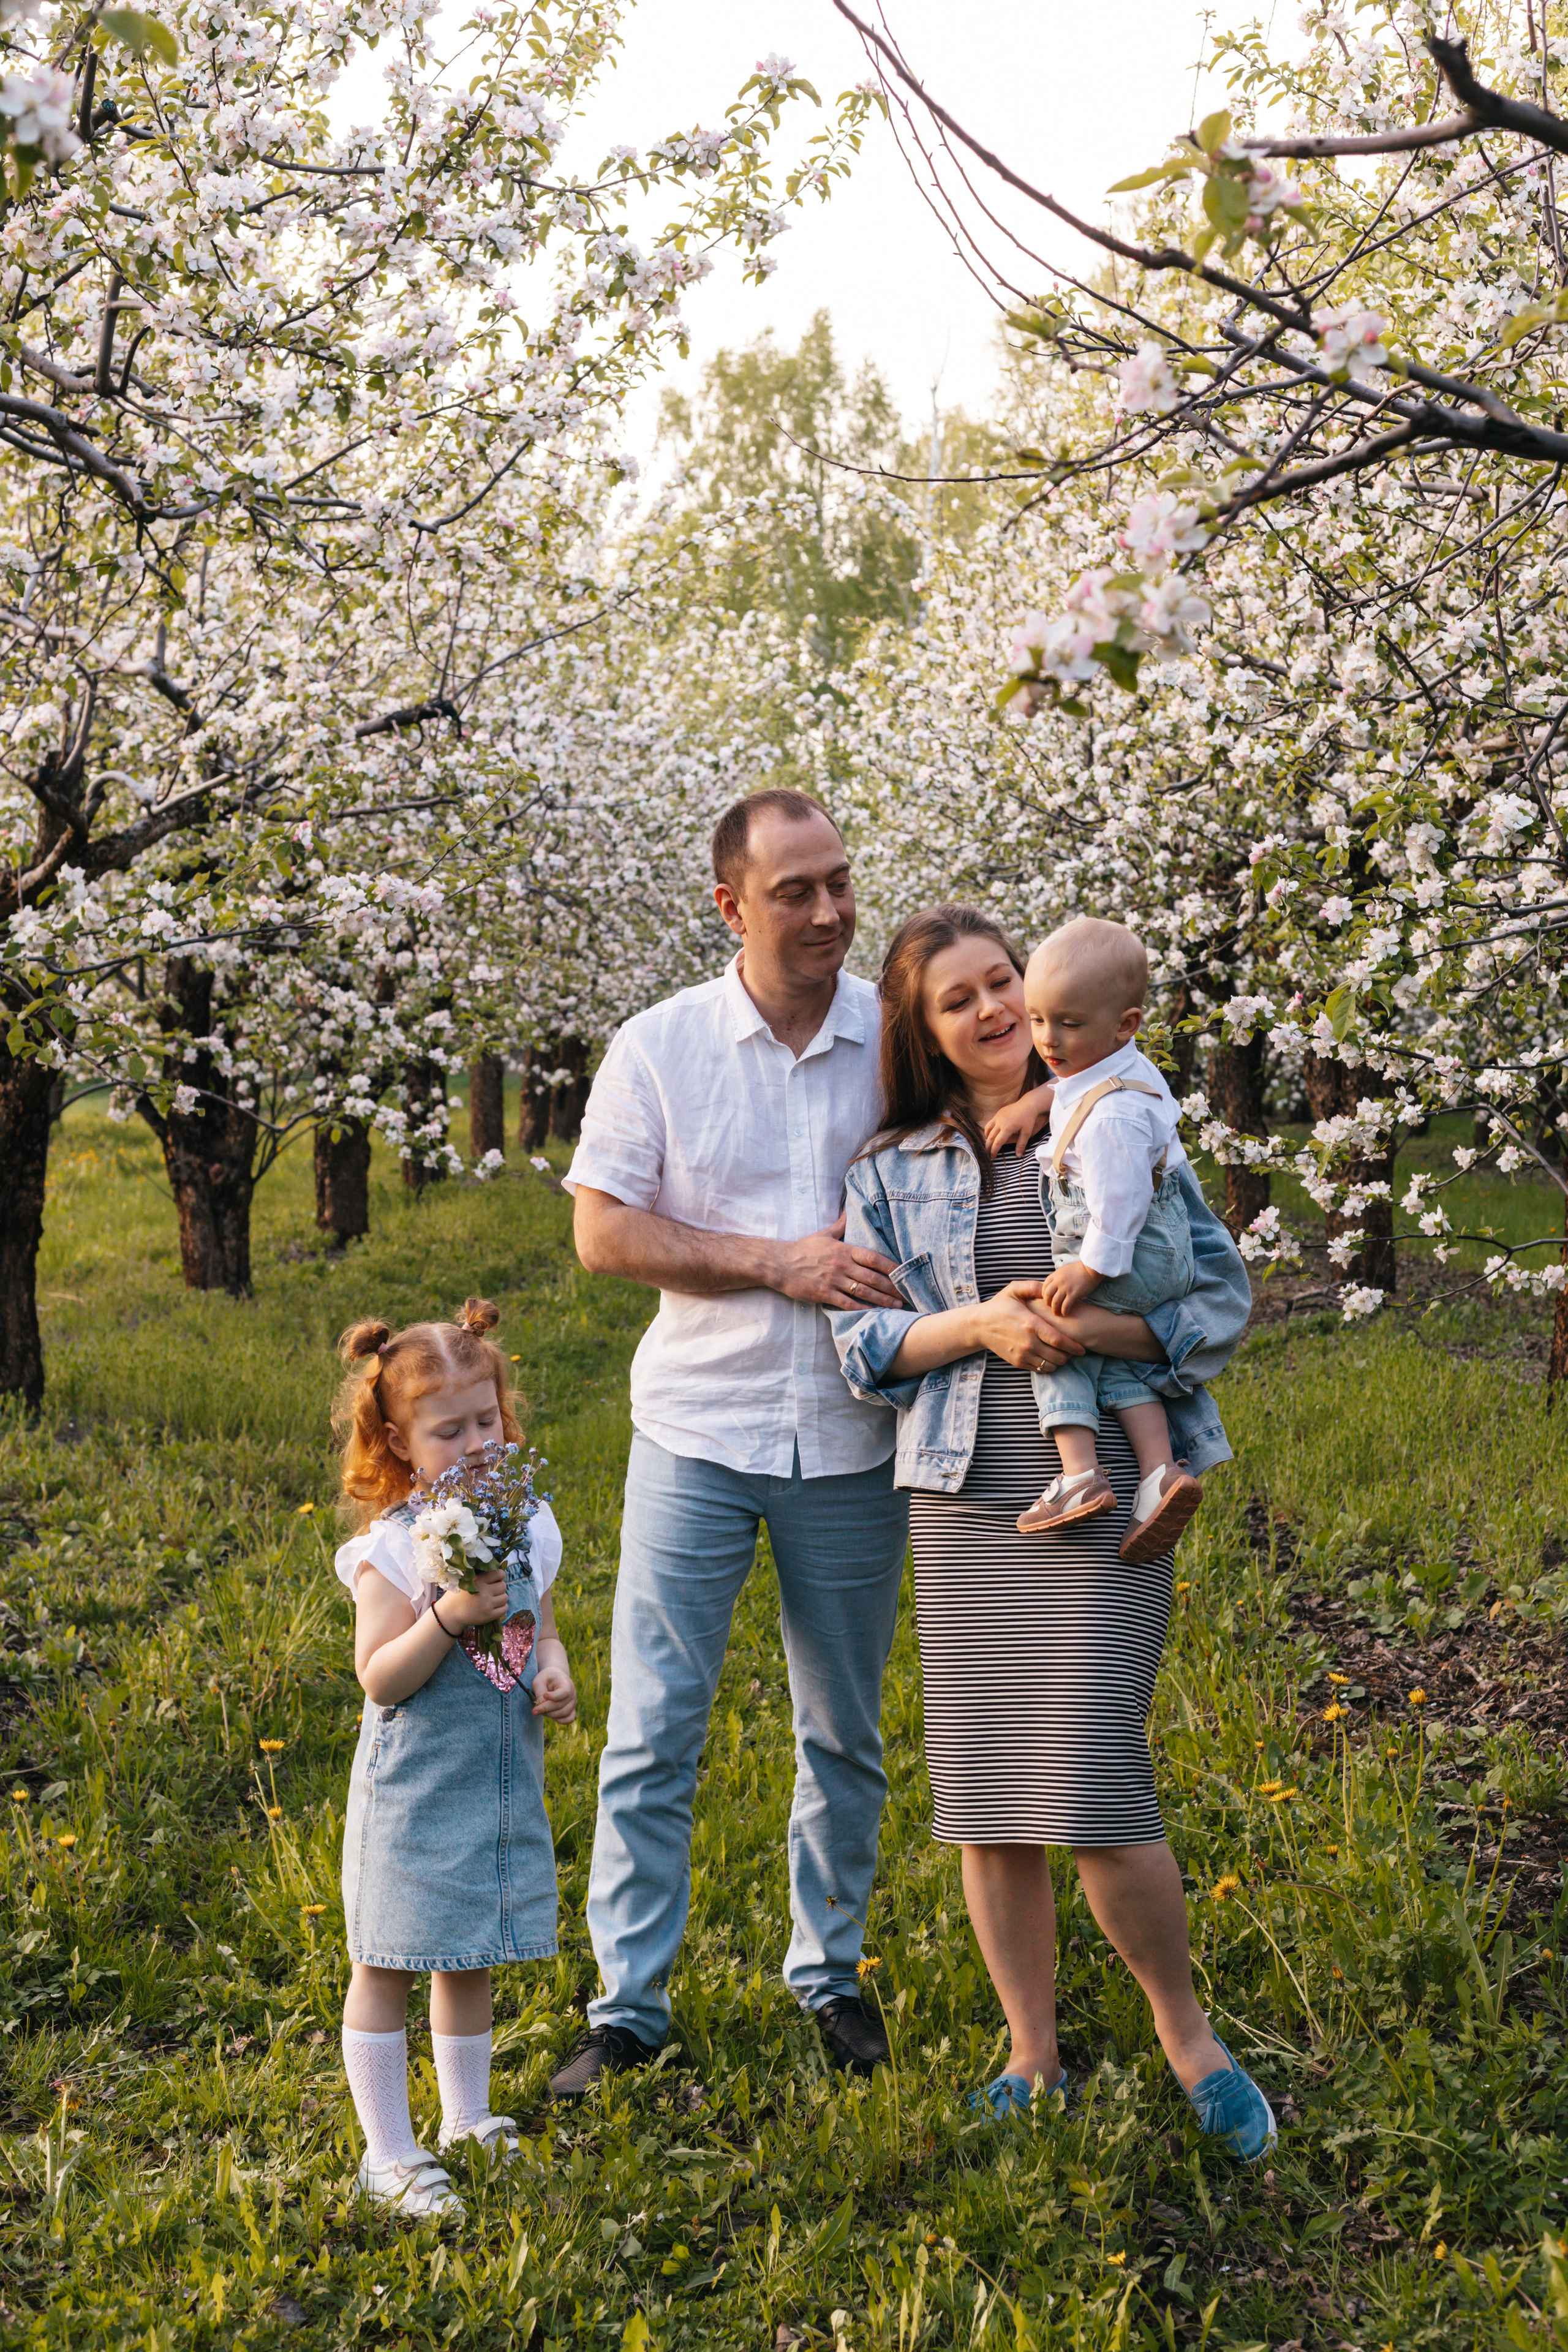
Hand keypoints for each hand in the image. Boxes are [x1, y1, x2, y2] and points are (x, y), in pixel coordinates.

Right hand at [436, 1569, 508, 1630]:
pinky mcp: (489, 1615)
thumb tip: (498, 1570)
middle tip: (492, 1591)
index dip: (499, 1576)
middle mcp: (484, 1592)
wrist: (451, 1613)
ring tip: (492, 1599)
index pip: (499, 1573)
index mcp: (478, 1580)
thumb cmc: (459, 1595)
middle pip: (503, 1586)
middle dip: (499, 1587)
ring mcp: (487, 1604)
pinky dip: (501, 1607)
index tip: (495, 1579)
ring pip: (505, 1597)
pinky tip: (494, 1607)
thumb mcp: (466, 1581)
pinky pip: (504, 1609)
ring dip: (500, 1598)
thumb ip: (480, 1575)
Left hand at [531, 1645, 576, 1723]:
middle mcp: (572, 1693)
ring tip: (541, 1710)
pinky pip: (570, 1719)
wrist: (555, 1677)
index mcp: (566, 1682)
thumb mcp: (539, 1681)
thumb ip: (539, 1693)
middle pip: (560, 1705)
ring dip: (550, 1714)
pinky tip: (551, 1716)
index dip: (554, 1696)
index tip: (544, 1695)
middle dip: (546, 1709)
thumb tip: (541, 1707)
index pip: (564, 1692)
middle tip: (534, 1710)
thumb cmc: (546, 1679)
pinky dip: (561, 1720)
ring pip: (564, 1713)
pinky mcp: (572, 1709)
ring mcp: (573, 1702)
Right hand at [774, 1214, 902, 1311]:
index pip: (874, 1257)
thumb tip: (851, 1207)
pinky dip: (862, 1308)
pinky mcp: (824, 1294)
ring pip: (863, 1292)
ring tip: (897, 1305)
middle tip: (907, 1294)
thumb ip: (842, 1224)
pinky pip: (847, 1303)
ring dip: (882, 1300)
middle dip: (892, 1287)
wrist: (778, 1264)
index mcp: (844, 1249)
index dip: (891, 1266)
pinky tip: (874, 1313)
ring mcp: (833, 1280)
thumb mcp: (824, 1233)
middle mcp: (841, 1264)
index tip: (905, 1272)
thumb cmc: (803, 1249)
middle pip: (873, 1277)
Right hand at [972, 1280, 1086, 1371]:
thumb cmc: (999, 1306)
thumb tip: (1050, 1288)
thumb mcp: (1014, 1289)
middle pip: (1057, 1356)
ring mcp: (1022, 1354)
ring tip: (1062, 1354)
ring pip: (1049, 1365)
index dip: (1073, 1346)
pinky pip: (1039, 1369)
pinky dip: (1047, 1366)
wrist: (980, 1325)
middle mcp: (1028, 1342)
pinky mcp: (1017, 1362)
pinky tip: (1049, 1357)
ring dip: (1059, 1362)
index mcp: (1030, 1324)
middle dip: (1069, 1355)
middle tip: (1073, 1350)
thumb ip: (1034, 1287)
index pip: (1058, 1340)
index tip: (1082, 1347)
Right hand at [982, 1084, 1054, 1158]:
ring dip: (986, 1138)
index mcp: (1007, 1128)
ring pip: (987, 1129)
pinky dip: (988, 1130)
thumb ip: (1021, 1145)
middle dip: (988, 1146)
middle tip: (988, 1153)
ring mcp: (998, 1117)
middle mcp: (1000, 1122)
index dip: (994, 1150)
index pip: (997, 1142)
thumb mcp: (1027, 1133)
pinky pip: (990, 1123)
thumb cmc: (1028, 1119)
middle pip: (990, 1137)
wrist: (1028, 1104)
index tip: (993, 1157)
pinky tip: (990, 1134)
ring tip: (988, 1144)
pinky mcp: (998, 1113)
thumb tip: (1018, 1156)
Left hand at [1041, 1258, 1102, 1316]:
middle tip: (1051, 1307)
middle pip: (1047, 1295)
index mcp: (1056, 1275)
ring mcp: (1066, 1288)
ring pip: (1055, 1302)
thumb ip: (1059, 1277)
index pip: (1044, 1286)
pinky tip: (1065, 1313)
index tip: (1047, 1299)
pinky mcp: (1074, 1294)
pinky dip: (1064, 1311)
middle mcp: (1058, 1281)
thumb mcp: (1065, 1270)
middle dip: (1047, 1302)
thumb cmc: (1080, 1269)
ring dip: (1055, 1309)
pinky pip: (1065, 1305)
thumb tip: (1055, 1285)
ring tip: (1057, 1313)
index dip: (1044, 1294)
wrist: (1091, 1268)